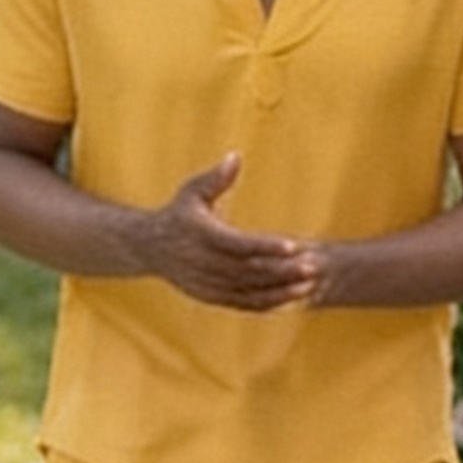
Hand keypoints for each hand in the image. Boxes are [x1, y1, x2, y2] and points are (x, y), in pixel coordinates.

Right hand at [141, 153, 316, 315]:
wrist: (149, 248)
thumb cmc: (179, 213)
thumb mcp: (192, 191)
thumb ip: (216, 178)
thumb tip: (235, 157)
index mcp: (200, 235)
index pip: (237, 244)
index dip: (266, 246)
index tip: (293, 246)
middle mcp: (202, 263)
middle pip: (248, 271)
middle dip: (282, 271)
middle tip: (313, 266)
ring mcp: (206, 284)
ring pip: (248, 293)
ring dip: (280, 291)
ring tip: (309, 285)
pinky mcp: (210, 297)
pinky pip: (242, 304)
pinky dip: (268, 303)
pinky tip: (291, 298)